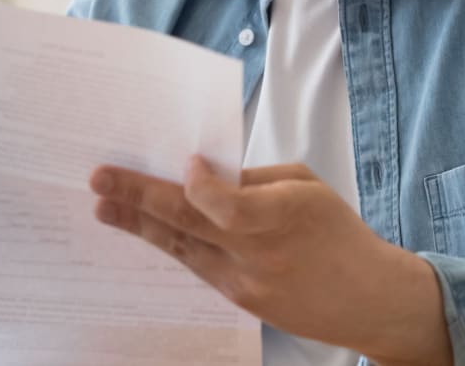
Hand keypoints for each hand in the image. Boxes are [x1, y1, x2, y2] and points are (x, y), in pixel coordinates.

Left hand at [89, 158, 452, 365]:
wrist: (365, 297)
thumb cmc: (339, 233)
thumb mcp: (307, 187)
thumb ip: (256, 180)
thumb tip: (207, 174)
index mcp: (283, 216)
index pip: (225, 205)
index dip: (198, 185)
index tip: (185, 163)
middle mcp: (258, 254)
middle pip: (188, 224)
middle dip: (139, 198)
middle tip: (100, 180)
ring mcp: (246, 283)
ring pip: (181, 249)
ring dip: (138, 225)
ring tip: (103, 206)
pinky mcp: (240, 300)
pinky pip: (196, 266)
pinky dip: (170, 244)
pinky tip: (145, 228)